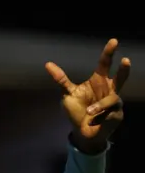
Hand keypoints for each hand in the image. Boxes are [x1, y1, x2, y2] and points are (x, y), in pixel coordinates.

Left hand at [45, 38, 129, 153]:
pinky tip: (94, 120)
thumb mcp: (67, 93)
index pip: (104, 64)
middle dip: (123, 69)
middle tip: (125, 59)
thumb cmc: (77, 110)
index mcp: (98, 81)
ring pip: (113, 98)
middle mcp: (109, 89)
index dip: (109, 53)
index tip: (114, 41)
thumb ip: (61, 79)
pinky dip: (100, 117)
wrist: (82, 131)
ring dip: (100, 106)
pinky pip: (110, 114)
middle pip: (120, 76)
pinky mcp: (117, 114)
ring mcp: (115, 102)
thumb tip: (47, 64)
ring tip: (90, 111)